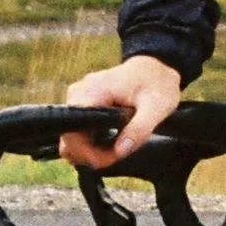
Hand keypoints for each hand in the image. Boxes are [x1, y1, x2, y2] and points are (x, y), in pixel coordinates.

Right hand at [62, 55, 186, 169]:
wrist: (156, 67)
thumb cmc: (157, 83)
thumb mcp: (156, 107)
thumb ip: (139, 130)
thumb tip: (120, 151)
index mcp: (92, 91)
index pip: (72, 132)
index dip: (87, 152)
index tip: (111, 158)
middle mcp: (79, 93)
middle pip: (69, 138)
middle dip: (91, 154)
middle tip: (118, 155)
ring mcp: (79, 98)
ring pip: (72, 137)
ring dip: (92, 150)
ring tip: (118, 149)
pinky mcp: (83, 103)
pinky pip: (79, 130)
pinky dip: (92, 142)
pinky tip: (112, 142)